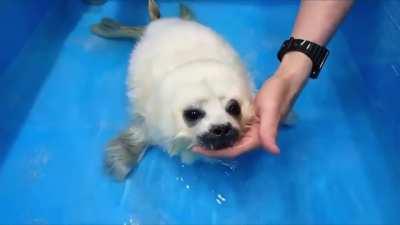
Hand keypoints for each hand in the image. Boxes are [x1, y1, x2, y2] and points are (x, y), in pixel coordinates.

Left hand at [194, 52, 311, 157]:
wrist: (286, 80)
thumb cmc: (278, 93)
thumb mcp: (271, 110)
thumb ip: (270, 130)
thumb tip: (273, 150)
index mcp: (258, 138)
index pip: (234, 151)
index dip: (216, 152)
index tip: (198, 149)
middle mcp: (254, 137)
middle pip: (231, 148)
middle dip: (213, 149)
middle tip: (193, 143)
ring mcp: (252, 129)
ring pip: (232, 141)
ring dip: (217, 141)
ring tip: (199, 137)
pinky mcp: (250, 121)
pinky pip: (234, 131)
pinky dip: (223, 131)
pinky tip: (212, 126)